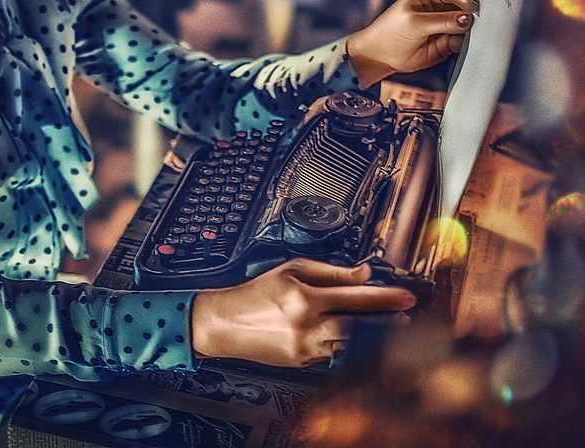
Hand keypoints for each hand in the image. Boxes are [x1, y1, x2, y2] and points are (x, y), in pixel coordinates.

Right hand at [191, 258, 415, 366]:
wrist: (226, 322)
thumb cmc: (257, 292)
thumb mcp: (292, 269)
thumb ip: (331, 272)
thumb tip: (363, 272)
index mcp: (304, 297)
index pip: (355, 296)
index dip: (385, 297)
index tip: (406, 296)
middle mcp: (306, 325)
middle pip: (358, 324)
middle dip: (386, 319)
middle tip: (406, 314)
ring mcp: (305, 347)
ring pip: (350, 343)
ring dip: (372, 335)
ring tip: (388, 326)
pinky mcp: (302, 362)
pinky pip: (334, 353)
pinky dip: (348, 344)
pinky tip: (357, 336)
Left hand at [346, 0, 477, 87]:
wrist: (379, 56)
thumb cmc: (390, 33)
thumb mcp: (415, 24)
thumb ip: (442, 21)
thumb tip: (467, 19)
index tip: (472, 8)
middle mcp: (442, 5)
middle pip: (466, 6)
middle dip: (475, 13)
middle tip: (485, 20)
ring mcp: (446, 23)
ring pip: (467, 23)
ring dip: (474, 29)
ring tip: (478, 34)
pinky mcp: (448, 41)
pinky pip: (463, 40)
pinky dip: (468, 42)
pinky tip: (470, 45)